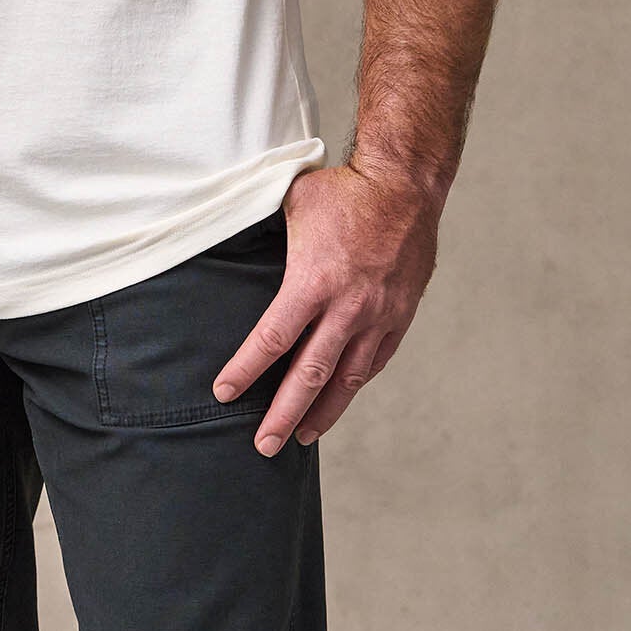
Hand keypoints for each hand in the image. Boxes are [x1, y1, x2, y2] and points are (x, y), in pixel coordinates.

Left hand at [210, 161, 441, 454]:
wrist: (405, 184)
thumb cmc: (344, 190)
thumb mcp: (293, 205)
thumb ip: (271, 239)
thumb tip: (238, 247)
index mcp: (314, 281)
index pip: (273, 338)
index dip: (246, 370)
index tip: (224, 393)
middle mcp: (347, 308)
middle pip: (309, 375)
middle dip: (282, 414)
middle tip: (263, 446)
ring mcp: (378, 316)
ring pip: (346, 379)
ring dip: (322, 412)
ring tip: (300, 436)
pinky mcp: (399, 316)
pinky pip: (375, 361)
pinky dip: (354, 384)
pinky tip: (340, 397)